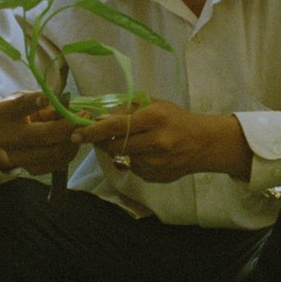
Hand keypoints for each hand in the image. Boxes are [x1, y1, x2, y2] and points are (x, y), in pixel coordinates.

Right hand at [0, 91, 77, 178]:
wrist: (11, 133)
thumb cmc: (25, 110)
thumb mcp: (31, 97)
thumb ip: (45, 101)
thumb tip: (64, 111)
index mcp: (4, 113)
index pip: (20, 105)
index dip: (33, 101)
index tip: (47, 97)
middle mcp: (6, 138)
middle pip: (42, 135)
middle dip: (68, 126)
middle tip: (85, 115)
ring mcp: (17, 157)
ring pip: (54, 152)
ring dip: (73, 140)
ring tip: (83, 127)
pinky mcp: (30, 169)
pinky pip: (57, 163)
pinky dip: (71, 151)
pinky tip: (75, 140)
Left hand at [72, 98, 252, 184]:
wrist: (204, 143)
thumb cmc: (176, 118)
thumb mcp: (155, 105)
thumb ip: (128, 109)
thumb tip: (100, 118)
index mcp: (155, 118)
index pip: (116, 126)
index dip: (93, 131)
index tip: (76, 133)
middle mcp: (156, 141)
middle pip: (114, 146)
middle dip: (103, 142)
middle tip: (101, 136)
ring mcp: (157, 162)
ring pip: (122, 159)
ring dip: (119, 151)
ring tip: (133, 142)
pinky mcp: (156, 176)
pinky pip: (133, 169)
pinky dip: (132, 161)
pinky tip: (146, 153)